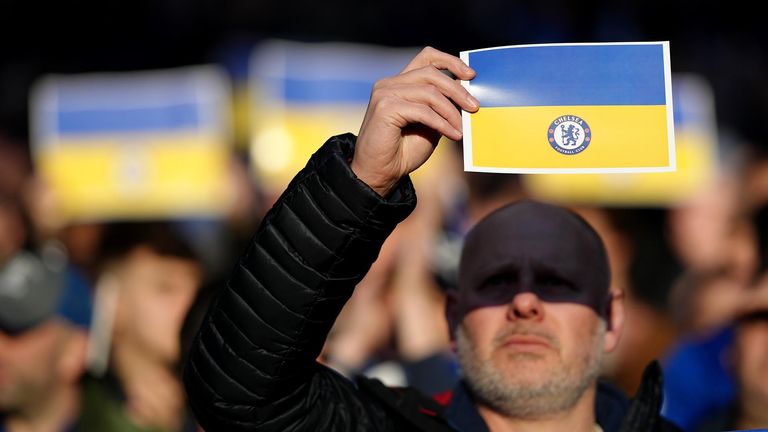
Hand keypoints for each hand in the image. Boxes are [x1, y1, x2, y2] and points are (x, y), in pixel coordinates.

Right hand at [351, 47, 478, 195]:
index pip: (426, 57)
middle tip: (475, 107)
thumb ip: (442, 107)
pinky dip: (442, 123)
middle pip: (431, 73)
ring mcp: (385, 94)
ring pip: (429, 92)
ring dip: (451, 111)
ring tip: (461, 128)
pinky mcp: (385, 108)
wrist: (380, 174)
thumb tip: (467, 94)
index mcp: (399, 83)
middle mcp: (390, 84)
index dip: (450, 61)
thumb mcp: (430, 124)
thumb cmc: (403, 151)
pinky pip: (423, 111)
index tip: (471, 75)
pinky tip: (453, 135)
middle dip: (457, 90)